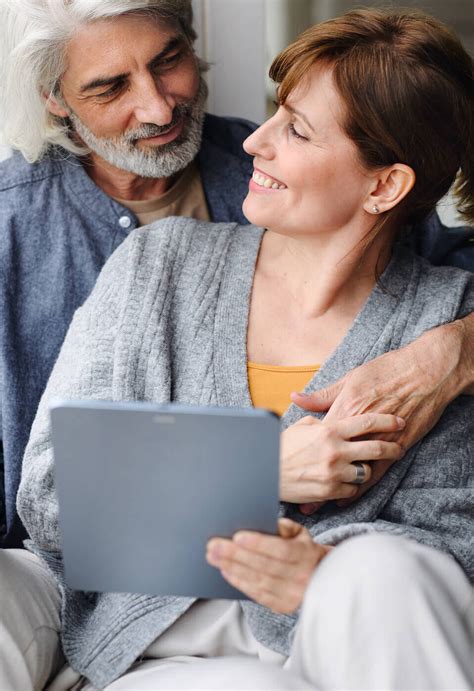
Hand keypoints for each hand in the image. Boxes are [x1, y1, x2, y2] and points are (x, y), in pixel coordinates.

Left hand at [206, 518, 329, 613]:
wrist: (320, 577)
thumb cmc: (302, 549)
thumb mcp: (299, 532)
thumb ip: (283, 527)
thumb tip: (263, 523)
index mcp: (307, 554)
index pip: (281, 550)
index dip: (259, 544)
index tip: (237, 536)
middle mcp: (301, 577)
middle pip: (265, 566)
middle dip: (236, 555)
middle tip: (213, 545)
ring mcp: (292, 595)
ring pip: (258, 581)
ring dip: (233, 568)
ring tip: (214, 557)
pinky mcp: (282, 606)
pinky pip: (257, 595)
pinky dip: (239, 582)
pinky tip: (225, 570)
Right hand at [280, 413, 403, 502]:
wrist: (265, 472)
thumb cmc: (282, 447)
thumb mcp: (301, 425)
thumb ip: (322, 420)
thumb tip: (333, 417)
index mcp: (330, 430)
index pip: (367, 422)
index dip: (388, 421)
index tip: (400, 421)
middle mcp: (336, 450)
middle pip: (376, 448)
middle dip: (393, 448)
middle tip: (399, 447)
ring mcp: (334, 472)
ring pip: (367, 471)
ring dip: (368, 469)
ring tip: (367, 467)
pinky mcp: (330, 490)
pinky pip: (353, 489)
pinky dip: (352, 486)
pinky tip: (347, 481)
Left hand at [292, 319, 472, 513]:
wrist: (426, 372)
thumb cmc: (387, 370)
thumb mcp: (350, 378)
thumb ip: (323, 395)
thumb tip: (296, 397)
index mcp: (345, 409)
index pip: (319, 438)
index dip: (303, 456)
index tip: (288, 469)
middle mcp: (359, 428)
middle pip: (333, 458)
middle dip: (315, 478)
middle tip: (299, 494)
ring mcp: (379, 438)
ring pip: (353, 470)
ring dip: (335, 488)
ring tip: (318, 503)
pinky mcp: (398, 445)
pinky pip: (377, 472)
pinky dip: (361, 486)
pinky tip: (348, 497)